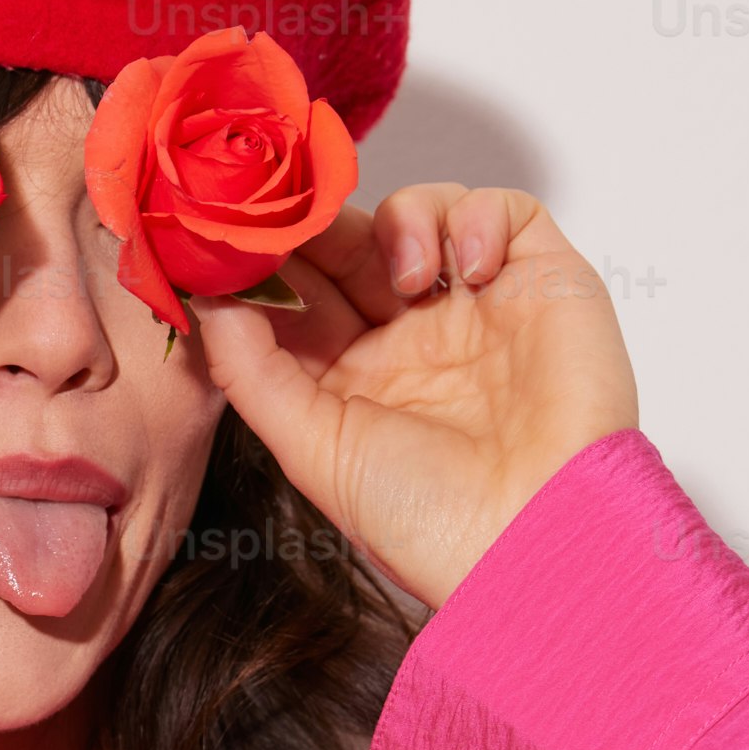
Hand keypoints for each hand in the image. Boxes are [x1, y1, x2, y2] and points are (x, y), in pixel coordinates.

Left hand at [193, 184, 639, 608]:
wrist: (535, 538)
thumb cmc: (428, 518)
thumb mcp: (312, 449)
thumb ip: (251, 371)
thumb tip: (206, 297)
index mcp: (351, 378)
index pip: (298, 295)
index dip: (267, 262)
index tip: (231, 236)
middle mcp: (409, 338)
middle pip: (349, 246)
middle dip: (318, 226)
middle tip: (297, 212)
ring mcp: (474, 306)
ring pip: (418, 215)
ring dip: (397, 222)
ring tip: (404, 277)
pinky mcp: (542, 281)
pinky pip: (502, 212)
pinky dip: (475, 218)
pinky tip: (467, 271)